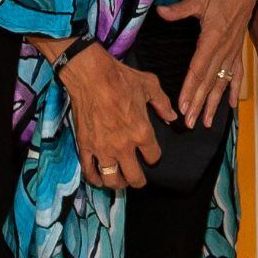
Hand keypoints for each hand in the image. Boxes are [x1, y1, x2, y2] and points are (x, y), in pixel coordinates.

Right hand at [61, 46, 174, 189]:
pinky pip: (89, 171)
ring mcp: (103, 149)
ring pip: (112, 180)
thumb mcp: (149, 85)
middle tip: (137, 177)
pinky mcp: (85, 146)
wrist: (89, 74)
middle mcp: (123, 146)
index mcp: (142, 132)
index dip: (154, 158)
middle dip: (138, 180)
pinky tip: (98, 178)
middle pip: (134, 177)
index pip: (153, 157)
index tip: (151, 154)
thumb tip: (172, 117)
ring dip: (117, 183)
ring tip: (119, 179)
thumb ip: (163, 103)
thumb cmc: (121, 78)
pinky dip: (94, 178)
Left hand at [155, 0, 257, 126]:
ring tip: (207, 121)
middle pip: (209, 81)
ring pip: (222, 82)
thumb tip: (160, 12)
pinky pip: (236, 74)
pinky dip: (233, 90)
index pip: (198, 69)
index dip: (190, 89)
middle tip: (189, 122)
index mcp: (213, 37)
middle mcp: (224, 48)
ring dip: (213, 103)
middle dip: (199, 103)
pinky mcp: (238, 48)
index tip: (183, 105)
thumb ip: (180, 9)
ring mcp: (232, 50)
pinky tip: (230, 105)